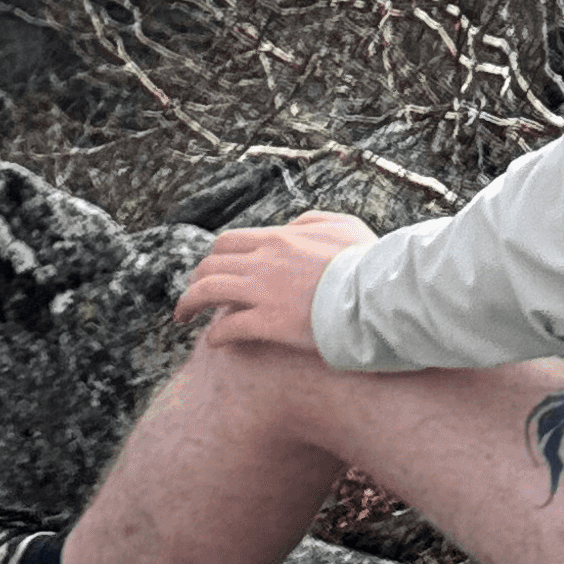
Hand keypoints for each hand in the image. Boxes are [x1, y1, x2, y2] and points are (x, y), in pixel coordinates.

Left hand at [172, 211, 375, 355]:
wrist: (380, 294)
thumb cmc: (368, 262)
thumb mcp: (343, 226)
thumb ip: (311, 221)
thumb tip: (292, 225)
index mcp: (278, 239)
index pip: (228, 243)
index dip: (214, 259)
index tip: (210, 273)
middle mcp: (264, 262)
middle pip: (210, 265)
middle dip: (195, 280)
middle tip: (192, 297)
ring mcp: (264, 292)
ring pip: (209, 292)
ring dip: (189, 304)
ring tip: (182, 318)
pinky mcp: (270, 323)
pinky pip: (229, 327)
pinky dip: (216, 334)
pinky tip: (214, 342)